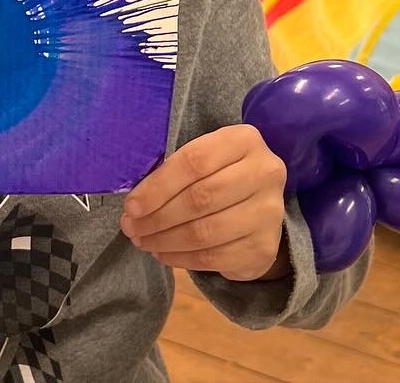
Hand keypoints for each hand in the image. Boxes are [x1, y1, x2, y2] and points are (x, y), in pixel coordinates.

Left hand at [121, 125, 289, 281]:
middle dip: (157, 217)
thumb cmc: (221, 175)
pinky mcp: (264, 246)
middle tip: (131, 227)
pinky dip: (180, 258)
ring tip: (142, 241)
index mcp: (244, 140)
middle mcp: (264, 173)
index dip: (158, 186)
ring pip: (204, 232)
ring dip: (164, 240)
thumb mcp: (206, 159)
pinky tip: (162, 253)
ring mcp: (269, 212)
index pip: (194, 161)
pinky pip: (213, 257)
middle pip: (200, 198)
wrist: (260, 207)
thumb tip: (135, 205)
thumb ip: (175, 171)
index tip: (132, 206)